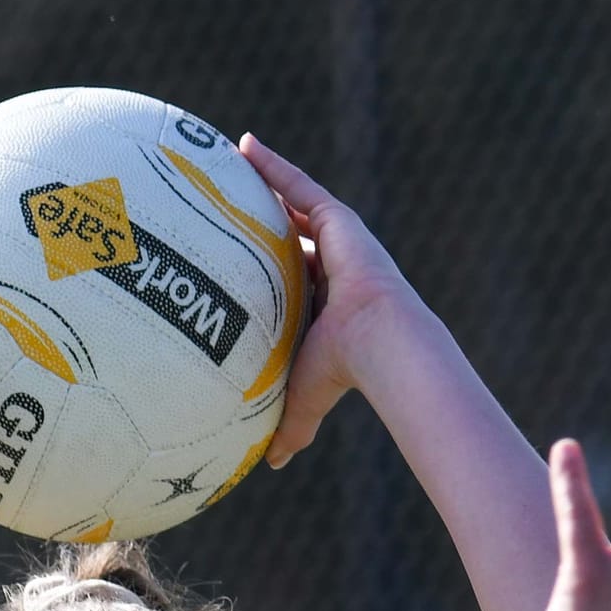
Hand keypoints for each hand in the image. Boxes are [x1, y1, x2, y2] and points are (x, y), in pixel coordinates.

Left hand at [239, 135, 414, 463]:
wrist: (381, 347)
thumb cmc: (343, 377)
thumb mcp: (304, 399)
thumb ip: (289, 426)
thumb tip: (270, 464)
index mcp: (326, 306)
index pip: (291, 280)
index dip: (267, 267)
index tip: (241, 261)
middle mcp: (331, 269)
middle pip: (291, 234)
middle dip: (265, 218)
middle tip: (230, 202)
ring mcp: (338, 242)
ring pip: (294, 202)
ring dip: (266, 182)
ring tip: (231, 160)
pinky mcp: (340, 221)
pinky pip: (300, 185)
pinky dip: (274, 166)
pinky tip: (246, 146)